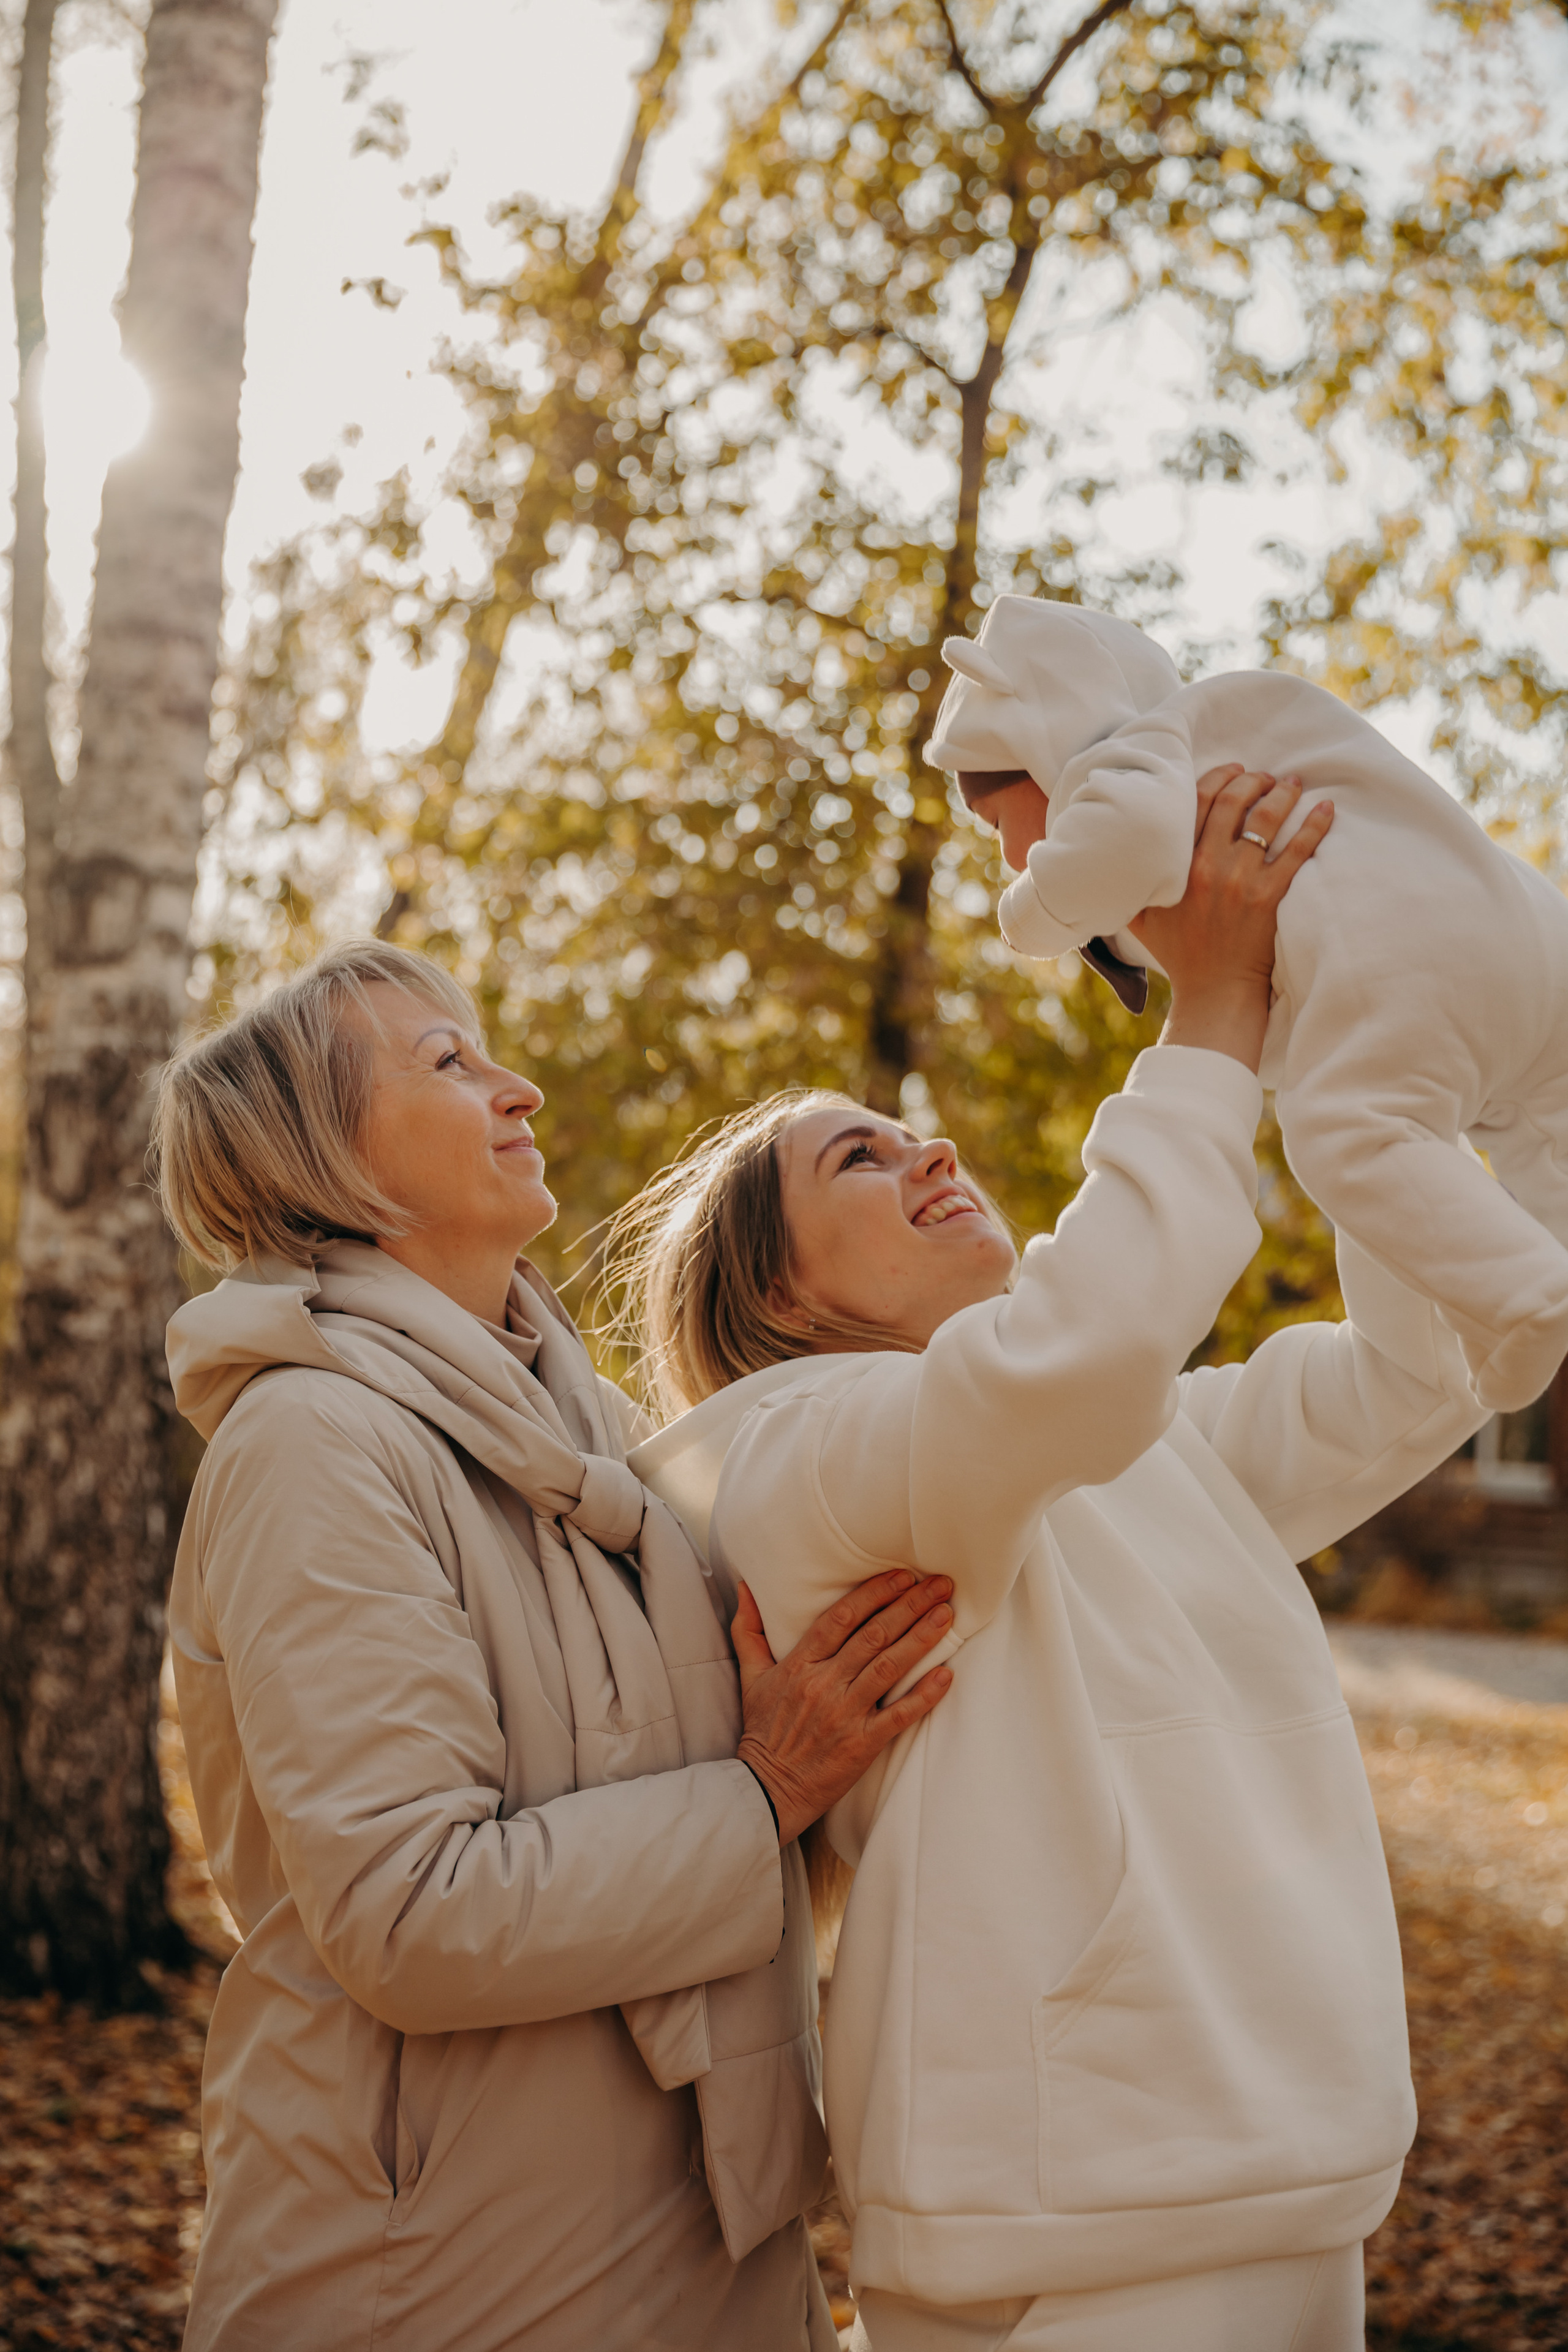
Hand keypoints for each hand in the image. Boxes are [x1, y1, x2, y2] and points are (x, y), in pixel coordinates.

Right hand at [732, 1570, 954, 1845]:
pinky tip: (946, 1675)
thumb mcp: (750, 1677)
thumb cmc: (763, 1731)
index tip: (901, 1576)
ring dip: (921, 1638)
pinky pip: (898, 1715)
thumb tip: (744, 1588)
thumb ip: (748, 1630)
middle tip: (939, 1583)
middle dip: (909, 1605)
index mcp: (799, 1664)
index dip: (874, 1593)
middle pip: (873, 1635)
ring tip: (946, 1614)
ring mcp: (844, 1714)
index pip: (841, 1617)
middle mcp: (824, 1684)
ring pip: (889, 1667)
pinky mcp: (861, 1745)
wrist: (766, 1790)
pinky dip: (924, 1695)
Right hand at [1129, 763, 1332, 1071]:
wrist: (1213, 992)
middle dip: (1252, 779)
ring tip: (1291, 784)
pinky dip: (1314, 825)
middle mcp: (1209, 867)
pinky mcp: (1272, 898)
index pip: (1198, 801)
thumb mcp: (1137, 916)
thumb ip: (1126, 883)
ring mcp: (1242, 881)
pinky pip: (1298, 851)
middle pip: (1234, 802)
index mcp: (1177, 864)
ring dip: (1282, 794)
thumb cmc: (1178, 954)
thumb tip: (1109, 853)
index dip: (1219, 777)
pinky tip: (1326, 808)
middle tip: (1264, 776)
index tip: (1233, 770)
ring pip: (1266, 820)